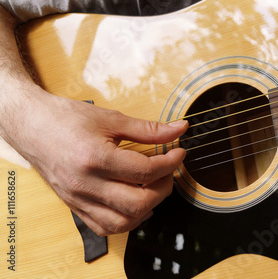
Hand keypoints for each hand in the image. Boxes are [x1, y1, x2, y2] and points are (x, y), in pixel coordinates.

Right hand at [2, 85, 187, 235]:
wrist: (31, 125)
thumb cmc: (66, 119)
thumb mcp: (111, 118)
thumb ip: (148, 129)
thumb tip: (178, 130)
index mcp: (96, 159)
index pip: (146, 171)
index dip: (170, 163)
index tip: (178, 153)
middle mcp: (86, 184)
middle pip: (138, 203)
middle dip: (163, 188)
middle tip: (168, 171)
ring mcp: (79, 199)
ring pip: (122, 222)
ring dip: (147, 208)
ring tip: (153, 186)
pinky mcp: (75, 206)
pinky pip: (104, 227)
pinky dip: (126, 220)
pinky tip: (134, 203)